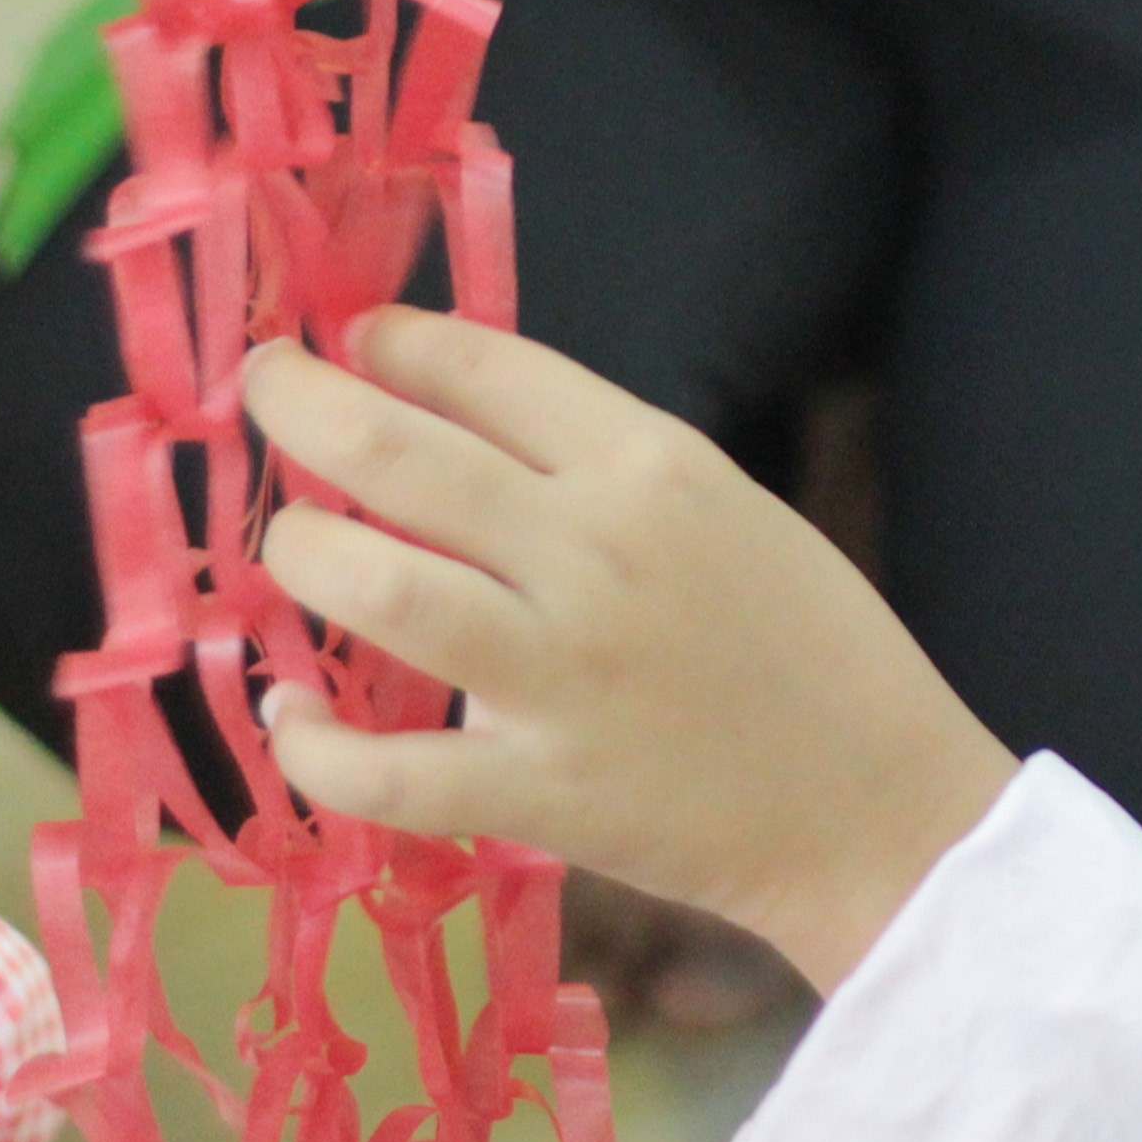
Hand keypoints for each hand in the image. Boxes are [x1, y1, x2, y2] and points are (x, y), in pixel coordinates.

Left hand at [242, 311, 1016, 993]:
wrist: (878, 805)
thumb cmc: (805, 642)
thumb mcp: (721, 503)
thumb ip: (595, 462)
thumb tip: (448, 410)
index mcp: (651, 465)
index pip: (484, 368)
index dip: (392, 340)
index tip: (345, 337)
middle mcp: (595, 553)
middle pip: (401, 456)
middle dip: (302, 404)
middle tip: (264, 388)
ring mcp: (561, 677)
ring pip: (380, 591)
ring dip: (301, 555)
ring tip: (285, 545)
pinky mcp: (541, 792)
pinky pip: (390, 771)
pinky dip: (318, 748)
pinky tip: (292, 721)